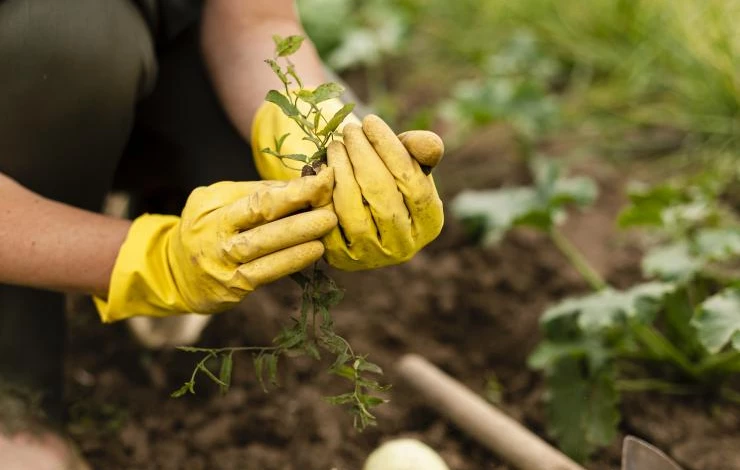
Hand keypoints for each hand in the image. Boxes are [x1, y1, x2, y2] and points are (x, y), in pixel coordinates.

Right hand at [95, 171, 336, 321]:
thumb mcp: (216, 202)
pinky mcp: (232, 288)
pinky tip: (313, 252)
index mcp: (212, 208)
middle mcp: (215, 235)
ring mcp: (222, 263)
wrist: (171, 273)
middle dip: (298, 208)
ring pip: (263, 247)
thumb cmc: (204, 229)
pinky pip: (266, 273)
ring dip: (299, 235)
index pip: (256, 196)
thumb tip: (298, 183)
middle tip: (330, 202)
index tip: (323, 178)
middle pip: (260, 218)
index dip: (292, 189)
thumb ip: (252, 193)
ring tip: (327, 224)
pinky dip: (291, 261)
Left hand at [251, 100, 444, 269]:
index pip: (413, 183)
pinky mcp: (341, 259)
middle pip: (382, 196)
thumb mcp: (407, 159)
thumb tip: (430, 146)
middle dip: (362, 156)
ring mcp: (371, 256)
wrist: (357, 206)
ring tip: (336, 145)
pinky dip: (323, 194)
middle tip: (349, 130)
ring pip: (353, 211)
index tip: (370, 121)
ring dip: (341, 171)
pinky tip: (322, 169)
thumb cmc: (388, 174)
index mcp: (430, 222)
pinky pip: (328, 222)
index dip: (390, 149)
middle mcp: (404, 246)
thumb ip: (421, 148)